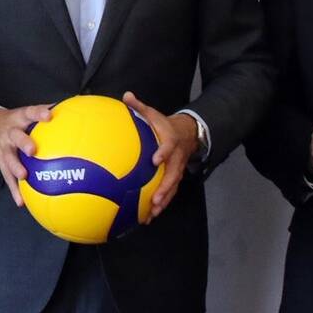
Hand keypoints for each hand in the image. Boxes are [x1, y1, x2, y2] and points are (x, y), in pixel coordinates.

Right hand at [0, 104, 52, 206]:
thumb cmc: (15, 122)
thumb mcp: (25, 113)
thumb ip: (45, 113)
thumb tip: (73, 110)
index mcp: (19, 118)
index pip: (29, 112)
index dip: (38, 113)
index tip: (48, 116)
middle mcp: (10, 132)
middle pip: (16, 136)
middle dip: (23, 143)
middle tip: (32, 150)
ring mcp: (3, 147)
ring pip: (8, 158)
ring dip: (15, 167)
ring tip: (24, 176)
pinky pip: (7, 177)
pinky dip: (14, 190)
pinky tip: (21, 201)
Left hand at [123, 92, 197, 220]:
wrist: (185, 134)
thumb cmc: (164, 125)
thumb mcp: (153, 113)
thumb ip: (139, 106)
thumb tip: (126, 95)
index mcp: (170, 142)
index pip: (169, 147)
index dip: (163, 153)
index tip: (155, 160)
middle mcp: (176, 159)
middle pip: (173, 175)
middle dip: (165, 188)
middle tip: (156, 199)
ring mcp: (176, 170)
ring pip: (172, 188)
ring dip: (163, 201)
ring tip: (153, 213)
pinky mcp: (174, 178)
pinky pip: (169, 193)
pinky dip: (160, 205)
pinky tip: (149, 216)